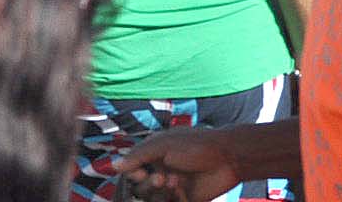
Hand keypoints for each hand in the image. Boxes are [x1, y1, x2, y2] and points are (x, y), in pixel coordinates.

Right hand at [111, 128, 244, 201]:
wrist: (228, 158)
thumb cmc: (197, 145)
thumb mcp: (164, 145)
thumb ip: (138, 155)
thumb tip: (113, 165)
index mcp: (155, 156)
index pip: (132, 172)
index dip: (133, 175)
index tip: (139, 173)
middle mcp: (161, 172)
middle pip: (141, 189)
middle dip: (149, 185)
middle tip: (163, 178)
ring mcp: (173, 188)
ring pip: (153, 200)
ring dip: (161, 194)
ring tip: (176, 182)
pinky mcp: (184, 200)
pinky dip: (175, 199)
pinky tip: (183, 191)